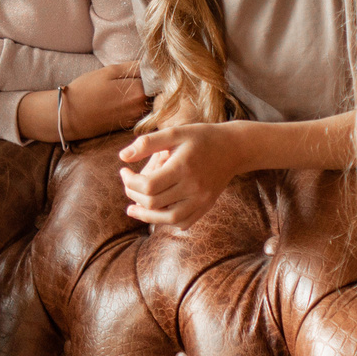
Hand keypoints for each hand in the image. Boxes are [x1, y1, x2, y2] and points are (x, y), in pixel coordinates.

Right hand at [58, 62, 150, 141]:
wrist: (69, 116)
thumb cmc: (86, 90)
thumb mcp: (108, 71)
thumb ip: (133, 68)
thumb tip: (151, 64)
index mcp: (139, 91)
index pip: (157, 78)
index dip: (153, 72)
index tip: (146, 68)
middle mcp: (141, 108)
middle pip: (155, 91)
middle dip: (150, 84)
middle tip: (135, 77)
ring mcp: (135, 119)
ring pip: (147, 102)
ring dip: (143, 95)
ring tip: (124, 90)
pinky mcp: (128, 125)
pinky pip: (140, 112)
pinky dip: (135, 105)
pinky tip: (121, 101)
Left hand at [118, 123, 244, 226]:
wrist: (234, 148)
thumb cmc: (201, 137)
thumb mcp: (175, 133)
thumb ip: (147, 143)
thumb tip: (122, 157)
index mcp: (183, 167)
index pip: (148, 185)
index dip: (130, 181)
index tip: (124, 171)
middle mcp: (193, 187)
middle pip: (154, 203)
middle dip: (134, 196)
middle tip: (129, 185)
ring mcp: (201, 200)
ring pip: (168, 218)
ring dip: (146, 216)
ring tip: (134, 208)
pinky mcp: (206, 206)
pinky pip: (183, 221)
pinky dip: (166, 220)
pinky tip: (157, 212)